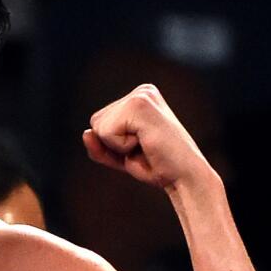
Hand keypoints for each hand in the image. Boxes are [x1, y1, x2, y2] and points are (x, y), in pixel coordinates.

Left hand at [81, 84, 213, 190]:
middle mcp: (142, 91)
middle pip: (96, 122)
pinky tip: (145, 144)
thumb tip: (86, 133)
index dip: (113, 144)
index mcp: (140, 97)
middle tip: (143, 149)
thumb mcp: (120, 155)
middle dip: (113, 145)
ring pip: (99, 127)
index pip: (100, 122)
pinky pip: (106, 132)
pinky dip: (121, 147)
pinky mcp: (139, 105)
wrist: (184, 178)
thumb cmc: (156, 166)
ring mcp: (141, 96)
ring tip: (145, 146)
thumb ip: (98, 145)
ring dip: (118, 146)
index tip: (139, 148)